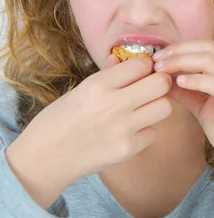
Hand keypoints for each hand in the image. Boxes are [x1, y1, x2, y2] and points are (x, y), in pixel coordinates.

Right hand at [6, 55, 172, 208]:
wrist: (44, 158)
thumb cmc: (61, 119)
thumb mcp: (82, 89)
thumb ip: (110, 75)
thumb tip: (130, 59)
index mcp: (99, 85)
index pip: (142, 65)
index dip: (146, 67)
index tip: (141, 73)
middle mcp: (113, 104)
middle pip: (161, 84)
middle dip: (161, 83)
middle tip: (151, 89)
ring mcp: (123, 128)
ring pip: (164, 108)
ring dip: (157, 106)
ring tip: (142, 110)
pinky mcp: (128, 149)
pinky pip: (152, 133)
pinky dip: (144, 132)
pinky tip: (128, 133)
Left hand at [153, 40, 213, 198]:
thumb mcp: (203, 107)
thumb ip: (186, 92)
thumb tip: (161, 79)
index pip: (207, 46)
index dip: (180, 47)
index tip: (158, 56)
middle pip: (207, 47)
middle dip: (177, 50)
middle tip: (155, 60)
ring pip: (210, 60)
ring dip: (181, 62)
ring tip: (161, 70)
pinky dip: (195, 80)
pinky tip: (179, 83)